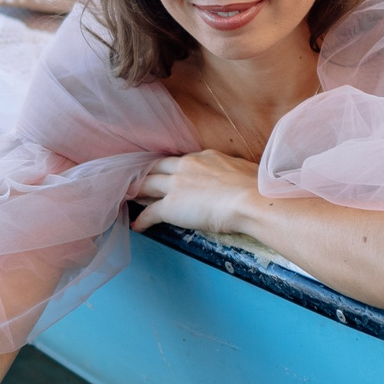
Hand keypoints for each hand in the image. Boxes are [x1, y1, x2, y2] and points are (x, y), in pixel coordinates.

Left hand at [129, 150, 261, 236]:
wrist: (252, 199)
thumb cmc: (256, 187)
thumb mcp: (241, 169)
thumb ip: (230, 172)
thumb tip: (235, 178)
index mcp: (203, 157)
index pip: (178, 161)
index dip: (168, 168)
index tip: (164, 173)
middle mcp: (186, 166)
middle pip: (156, 167)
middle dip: (144, 174)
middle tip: (135, 181)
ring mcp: (176, 185)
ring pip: (146, 184)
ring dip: (136, 191)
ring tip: (127, 198)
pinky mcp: (171, 205)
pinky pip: (150, 212)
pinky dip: (141, 220)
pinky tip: (137, 226)